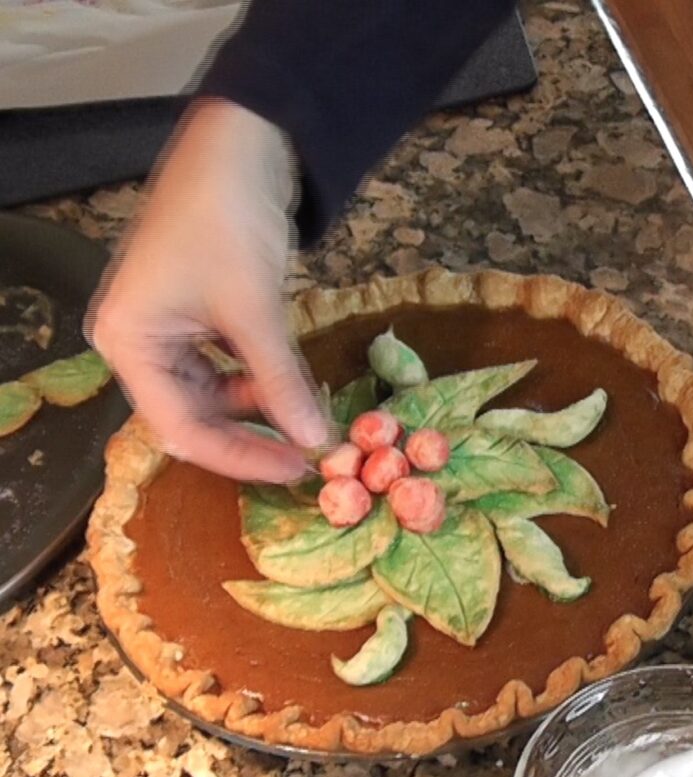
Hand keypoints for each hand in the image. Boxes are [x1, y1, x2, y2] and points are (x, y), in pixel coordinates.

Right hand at [87, 98, 329, 481]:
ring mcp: (163, 329)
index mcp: (128, 343)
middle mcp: (135, 342)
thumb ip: (282, 382)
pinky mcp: (192, 316)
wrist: (238, 141)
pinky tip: (290, 384)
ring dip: (257, 408)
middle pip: (192, 417)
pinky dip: (256, 379)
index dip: (240, 457)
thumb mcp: (256, 310)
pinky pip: (222, 366)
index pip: (181, 430)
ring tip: (304, 415)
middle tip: (305, 453)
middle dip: (250, 435)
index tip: (294, 469)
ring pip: (211, 395)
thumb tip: (315, 441)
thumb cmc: (227, 220)